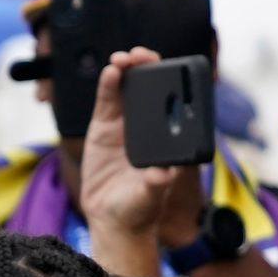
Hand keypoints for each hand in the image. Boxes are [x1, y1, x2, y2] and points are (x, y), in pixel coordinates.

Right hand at [78, 47, 194, 276]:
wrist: (112, 220)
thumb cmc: (139, 209)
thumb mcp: (151, 197)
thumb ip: (156, 184)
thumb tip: (163, 172)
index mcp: (168, 136)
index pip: (173, 99)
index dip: (171, 78)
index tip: (166, 68)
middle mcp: (149, 126)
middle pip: (151, 87)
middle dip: (147, 66)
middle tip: (140, 56)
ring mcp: (126, 126)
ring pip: (127, 89)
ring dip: (126, 70)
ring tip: (122, 60)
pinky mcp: (103, 130)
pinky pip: (106, 102)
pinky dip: (107, 85)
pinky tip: (110, 72)